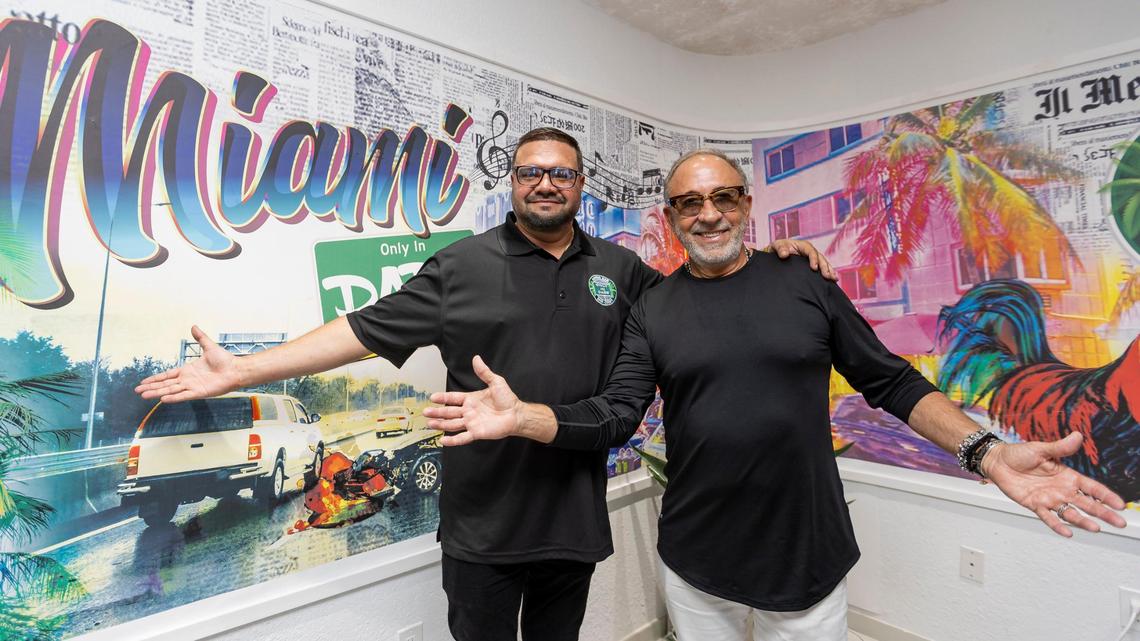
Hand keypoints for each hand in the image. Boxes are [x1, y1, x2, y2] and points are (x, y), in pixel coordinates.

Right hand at [134, 326, 242, 402]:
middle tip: (138, 391)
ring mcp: (192, 386)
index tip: (144, 382)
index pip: (167, 375)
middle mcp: (187, 380)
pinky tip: (163, 399)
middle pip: (165, 384)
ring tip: (144, 396)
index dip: (155, 379)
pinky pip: (184, 395)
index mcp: (188, 370)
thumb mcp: (209, 346)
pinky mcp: (199, 392)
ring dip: (157, 393)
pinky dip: (173, 398)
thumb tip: (193, 326)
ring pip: (171, 391)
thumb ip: (200, 337)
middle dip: (151, 387)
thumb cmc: (225, 360)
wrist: (236, 369)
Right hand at [423, 355, 522, 445]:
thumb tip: (476, 358)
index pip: (453, 398)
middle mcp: (469, 411)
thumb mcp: (495, 382)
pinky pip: (462, 437)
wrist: (516, 414)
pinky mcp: (476, 432)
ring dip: (441, 424)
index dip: (443, 397)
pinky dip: (453, 440)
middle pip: (449, 412)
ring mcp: (471, 423)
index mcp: (471, 399)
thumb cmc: (507, 399)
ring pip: (452, 424)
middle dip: (437, 412)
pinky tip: (443, 440)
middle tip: (425, 412)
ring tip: (429, 424)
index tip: (432, 397)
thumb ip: (484, 372)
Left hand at [765, 239, 837, 280]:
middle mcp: (810, 251)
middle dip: (825, 267)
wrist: (777, 254)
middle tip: (827, 276)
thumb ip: (780, 249)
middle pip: (820, 258)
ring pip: (824, 263)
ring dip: (829, 270)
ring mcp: (813, 258)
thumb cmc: (778, 248)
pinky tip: (833, 280)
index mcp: (803, 246)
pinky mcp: (813, 264)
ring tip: (834, 279)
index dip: (814, 259)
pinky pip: (822, 268)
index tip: (814, 268)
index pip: (811, 251)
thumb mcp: (777, 246)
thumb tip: (784, 254)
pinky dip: (828, 272)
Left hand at [983, 432, 1127, 536]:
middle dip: (1103, 512)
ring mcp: (1049, 499)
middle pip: (1087, 503)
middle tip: (1119, 522)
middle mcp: (1062, 489)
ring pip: (1071, 512)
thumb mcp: (1041, 449)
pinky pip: (1048, 517)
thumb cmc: (1019, 454)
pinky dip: (1057, 524)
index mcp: (1067, 475)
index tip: (1120, 505)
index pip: (1092, 487)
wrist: (997, 461)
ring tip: (1096, 528)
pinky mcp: (1035, 504)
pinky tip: (1067, 532)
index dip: (1106, 496)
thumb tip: (1077, 436)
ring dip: (1083, 520)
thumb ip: (1060, 447)